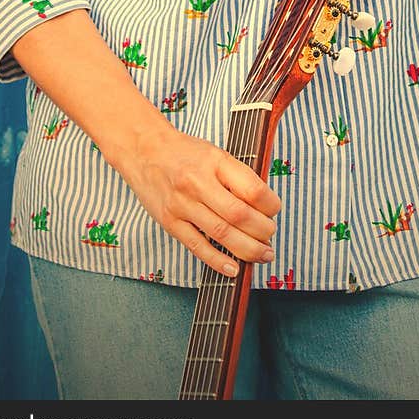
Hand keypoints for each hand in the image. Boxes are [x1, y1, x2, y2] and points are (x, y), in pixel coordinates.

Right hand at [123, 117, 281, 276]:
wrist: (143, 149)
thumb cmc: (184, 152)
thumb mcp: (215, 153)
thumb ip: (237, 176)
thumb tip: (264, 206)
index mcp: (215, 161)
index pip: (252, 189)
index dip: (270, 205)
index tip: (274, 211)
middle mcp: (198, 182)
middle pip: (239, 215)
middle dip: (263, 231)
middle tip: (271, 236)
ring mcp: (182, 204)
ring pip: (222, 234)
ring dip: (248, 249)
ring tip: (263, 254)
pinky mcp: (170, 222)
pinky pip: (197, 246)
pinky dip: (218, 261)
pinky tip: (234, 269)